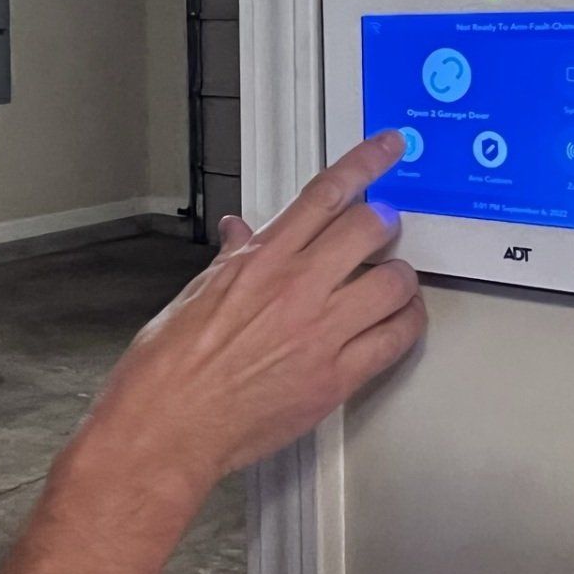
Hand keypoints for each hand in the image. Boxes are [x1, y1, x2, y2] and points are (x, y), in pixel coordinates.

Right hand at [74, 130, 425, 503]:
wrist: (166, 426)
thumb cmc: (168, 366)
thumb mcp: (195, 293)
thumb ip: (231, 258)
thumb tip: (239, 231)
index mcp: (260, 258)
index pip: (326, 193)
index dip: (365, 163)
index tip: (388, 147)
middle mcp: (296, 286)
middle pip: (370, 228)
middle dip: (386, 223)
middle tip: (387, 228)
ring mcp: (321, 331)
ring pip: (395, 282)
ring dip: (401, 277)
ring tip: (394, 283)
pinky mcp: (336, 378)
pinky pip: (395, 340)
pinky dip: (406, 325)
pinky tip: (400, 323)